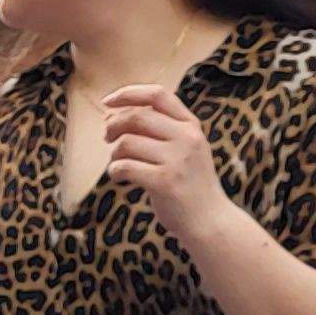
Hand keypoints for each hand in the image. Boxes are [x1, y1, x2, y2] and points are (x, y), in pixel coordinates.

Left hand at [100, 86, 235, 236]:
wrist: (209, 220)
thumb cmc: (188, 184)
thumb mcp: (180, 150)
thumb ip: (151, 132)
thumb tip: (108, 115)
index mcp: (191, 125)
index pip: (158, 94)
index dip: (129, 93)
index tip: (108, 101)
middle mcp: (187, 137)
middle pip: (137, 116)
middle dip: (113, 125)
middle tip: (106, 138)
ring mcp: (177, 159)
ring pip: (127, 142)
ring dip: (114, 153)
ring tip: (118, 164)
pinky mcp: (165, 181)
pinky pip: (125, 166)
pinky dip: (114, 171)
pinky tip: (119, 178)